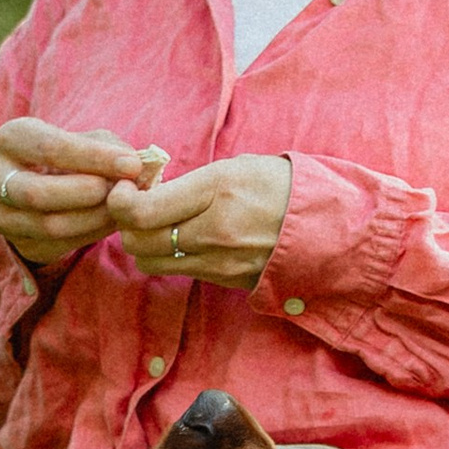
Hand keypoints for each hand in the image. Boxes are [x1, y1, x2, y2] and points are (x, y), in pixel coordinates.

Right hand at [0, 117, 170, 278]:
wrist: (47, 190)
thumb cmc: (73, 157)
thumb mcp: (88, 142)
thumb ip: (111, 149)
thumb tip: (136, 167)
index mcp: (11, 138)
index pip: (49, 148)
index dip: (94, 157)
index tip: (132, 165)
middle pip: (38, 193)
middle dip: (87, 194)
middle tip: (123, 192)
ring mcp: (0, 214)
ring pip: (48, 225)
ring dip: (93, 219)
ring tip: (122, 209)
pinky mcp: (16, 242)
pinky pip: (56, 245)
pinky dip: (90, 235)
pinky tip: (110, 222)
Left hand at [107, 154, 294, 290]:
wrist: (329, 227)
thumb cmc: (282, 187)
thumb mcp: (236, 167)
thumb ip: (190, 183)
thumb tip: (150, 191)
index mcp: (215, 192)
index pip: (142, 211)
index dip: (119, 201)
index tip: (123, 189)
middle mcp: (213, 232)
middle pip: (139, 241)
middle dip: (128, 223)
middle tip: (136, 206)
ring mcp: (219, 262)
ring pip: (153, 262)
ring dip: (146, 244)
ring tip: (159, 224)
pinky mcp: (225, 281)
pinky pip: (180, 271)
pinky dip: (170, 256)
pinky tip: (184, 238)